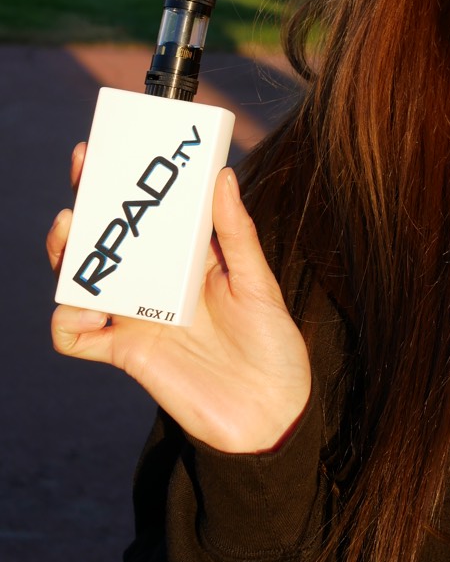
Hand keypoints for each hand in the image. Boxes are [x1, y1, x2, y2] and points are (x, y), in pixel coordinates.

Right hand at [48, 145, 310, 453]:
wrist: (271, 413)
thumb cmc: (272, 344)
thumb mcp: (258, 283)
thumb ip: (236, 233)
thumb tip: (223, 174)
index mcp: (187, 258)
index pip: (148, 212)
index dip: (125, 181)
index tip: (109, 148)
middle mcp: (155, 283)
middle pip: (106, 240)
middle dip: (87, 206)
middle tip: (84, 177)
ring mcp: (136, 317)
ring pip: (81, 280)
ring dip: (66, 255)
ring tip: (71, 232)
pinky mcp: (126, 354)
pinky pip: (77, 338)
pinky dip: (66, 322)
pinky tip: (80, 310)